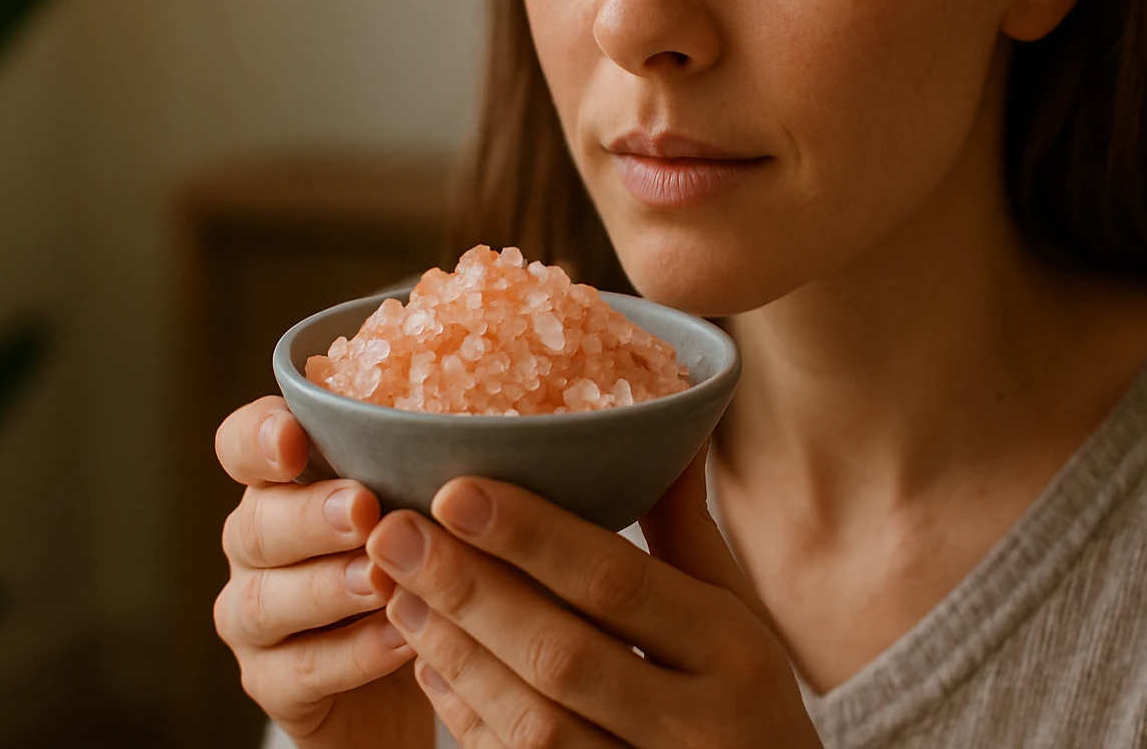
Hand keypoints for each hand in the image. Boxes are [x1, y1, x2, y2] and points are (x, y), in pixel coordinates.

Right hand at [213, 395, 435, 745]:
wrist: (423, 670)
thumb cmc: (428, 560)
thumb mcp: (432, 506)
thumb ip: (431, 467)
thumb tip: (486, 425)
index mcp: (285, 486)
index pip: (243, 447)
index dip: (257, 438)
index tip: (292, 439)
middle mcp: (258, 546)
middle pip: (256, 524)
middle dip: (309, 516)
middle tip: (363, 510)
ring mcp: (256, 618)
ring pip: (265, 600)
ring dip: (327, 587)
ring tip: (383, 580)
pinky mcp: (274, 684)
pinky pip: (299, 670)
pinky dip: (352, 655)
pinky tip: (400, 637)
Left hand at [366, 441, 823, 747]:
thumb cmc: (751, 701)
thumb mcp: (740, 617)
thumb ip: (688, 533)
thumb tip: (667, 427)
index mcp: (733, 650)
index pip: (618, 583)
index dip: (533, 537)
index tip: (455, 489)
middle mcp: (696, 723)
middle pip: (561, 653)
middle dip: (470, 590)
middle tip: (395, 533)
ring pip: (531, 724)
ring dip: (456, 655)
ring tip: (398, 593)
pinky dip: (468, 717)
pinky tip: (428, 665)